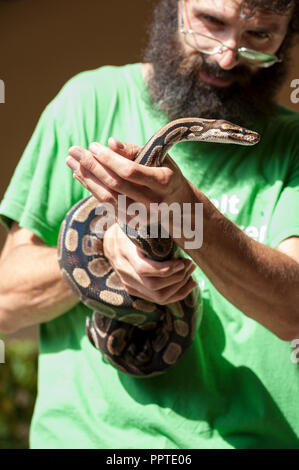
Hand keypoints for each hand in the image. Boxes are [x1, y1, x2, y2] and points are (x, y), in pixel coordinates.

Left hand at [66, 137, 198, 227]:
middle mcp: (153, 203)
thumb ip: (135, 150)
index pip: (130, 172)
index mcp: (163, 182)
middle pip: (115, 185)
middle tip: (74, 150)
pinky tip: (79, 175)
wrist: (179, 205)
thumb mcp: (160, 157)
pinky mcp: (131, 222)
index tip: (93, 145)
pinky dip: (91, 188)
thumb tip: (110, 143)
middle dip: (92, 166)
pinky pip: (106, 204)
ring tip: (71, 161)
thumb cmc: (166, 173)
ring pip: (107, 197)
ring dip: (86, 178)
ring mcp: (142, 215)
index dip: (109, 159)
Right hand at [103, 223, 196, 304]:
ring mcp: (128, 283)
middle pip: (154, 286)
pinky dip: (177, 293)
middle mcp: (124, 271)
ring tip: (191, 272)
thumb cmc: (129, 225)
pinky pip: (157, 299)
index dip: (166, 269)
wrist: (110, 239)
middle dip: (177, 278)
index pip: (144, 269)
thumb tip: (169, 209)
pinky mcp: (135, 289)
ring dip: (179, 286)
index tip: (183, 260)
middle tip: (190, 264)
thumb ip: (147, 218)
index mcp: (124, 252)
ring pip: (157, 296)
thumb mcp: (136, 219)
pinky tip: (190, 284)